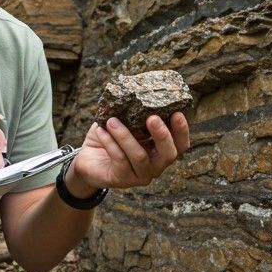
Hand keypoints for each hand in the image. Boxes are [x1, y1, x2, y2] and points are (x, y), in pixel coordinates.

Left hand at [69, 113, 189, 191]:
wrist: (88, 159)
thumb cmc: (111, 138)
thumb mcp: (125, 124)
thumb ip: (135, 114)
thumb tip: (138, 92)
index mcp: (161, 150)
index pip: (180, 145)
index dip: (182, 131)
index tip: (177, 113)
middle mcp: (155, 165)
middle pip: (168, 155)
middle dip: (162, 135)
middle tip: (152, 117)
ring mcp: (140, 175)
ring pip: (139, 156)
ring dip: (126, 136)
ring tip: (112, 121)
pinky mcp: (122, 179)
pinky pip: (119, 159)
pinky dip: (110, 142)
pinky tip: (102, 130)